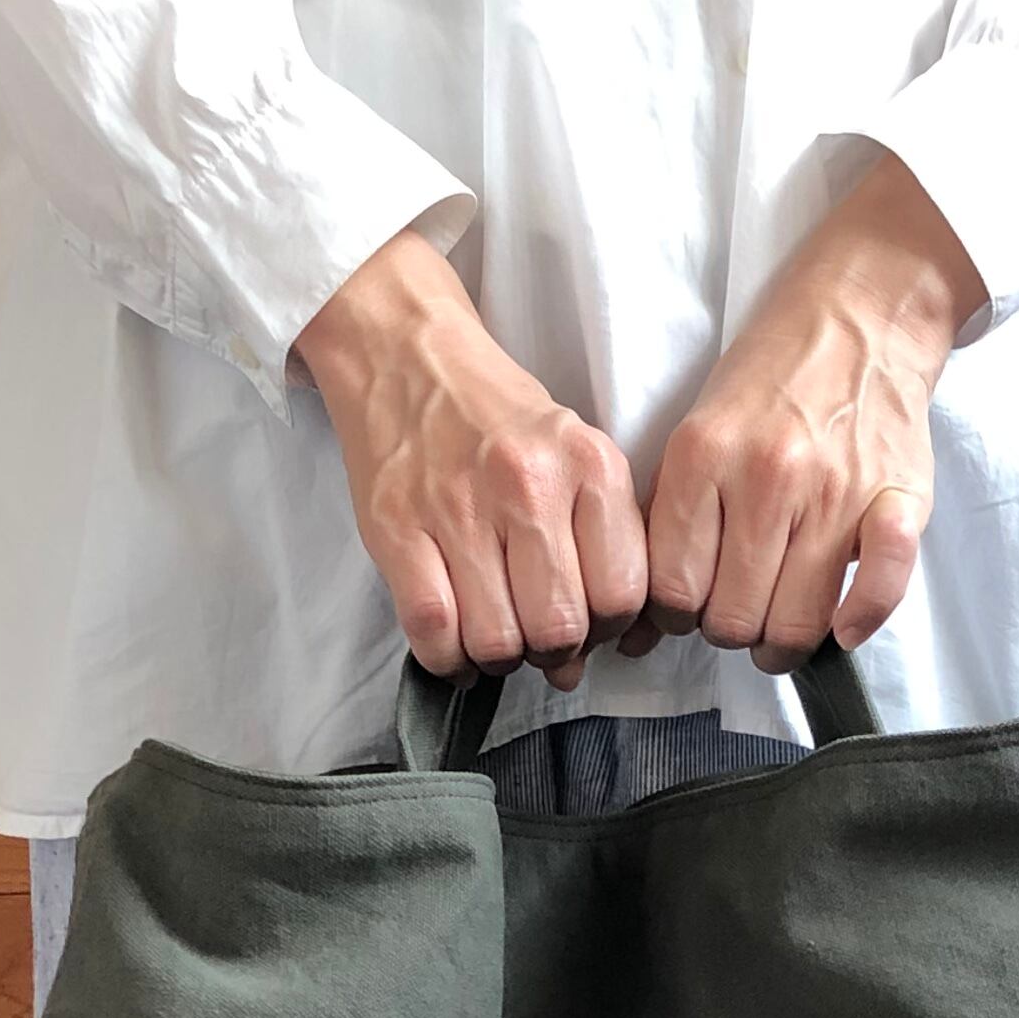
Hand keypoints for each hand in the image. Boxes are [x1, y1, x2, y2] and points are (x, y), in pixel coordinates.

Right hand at [292, 225, 647, 683]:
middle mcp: (529, 485)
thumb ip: (595, 548)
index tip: (586, 624)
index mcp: (589, 466)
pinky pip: (433, 631)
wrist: (408, 354)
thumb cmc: (498, 420)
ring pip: (496, 640)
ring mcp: (458, 507)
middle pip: (558, 628)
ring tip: (493, 636)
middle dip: (551, 652)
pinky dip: (446, 659)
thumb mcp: (576, 457)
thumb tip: (580, 663)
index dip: (606, 628)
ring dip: (498, 658)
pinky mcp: (396, 528)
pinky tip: (454, 648)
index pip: (622, 595)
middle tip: (535, 636)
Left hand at [621, 151, 986, 675]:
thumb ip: (668, 521)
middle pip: (732, 619)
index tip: (692, 606)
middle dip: (732, 629)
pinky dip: (861, 618)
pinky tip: (843, 625)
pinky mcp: (899, 498)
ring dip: (785, 638)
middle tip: (742, 609)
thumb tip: (633, 632)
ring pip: (796, 623)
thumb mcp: (696, 433)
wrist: (861, 314)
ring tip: (784, 618)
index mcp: (704, 457)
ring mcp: (837, 491)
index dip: (677, 616)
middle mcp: (767, 476)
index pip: (672, 591)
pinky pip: (881, 587)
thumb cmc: (771, 381)